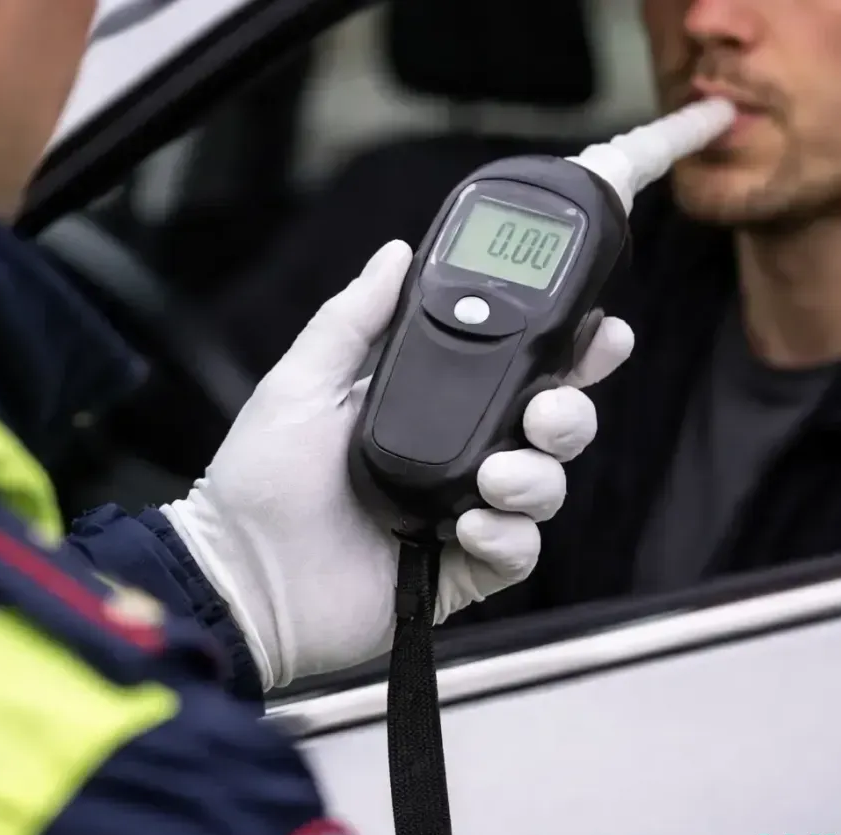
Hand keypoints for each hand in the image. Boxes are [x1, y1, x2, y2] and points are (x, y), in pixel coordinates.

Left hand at [162, 240, 633, 689]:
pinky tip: (469, 527)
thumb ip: (354, 318)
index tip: (601, 329)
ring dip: (536, 475)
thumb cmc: (260, 479)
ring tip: (492, 478)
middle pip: (552, 424)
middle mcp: (458, 455)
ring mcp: (465, 514)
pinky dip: (508, 536)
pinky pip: (519, 551)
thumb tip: (396, 252)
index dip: (568, 350)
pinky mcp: (462, 572)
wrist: (239, 576)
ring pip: (547, 486)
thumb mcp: (302, 382)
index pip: (517, 368)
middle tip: (548, 411)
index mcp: (429, 404)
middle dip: (570, 412)